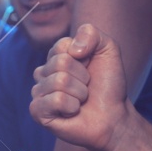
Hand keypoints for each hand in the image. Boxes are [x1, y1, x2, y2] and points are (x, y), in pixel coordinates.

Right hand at [30, 25, 133, 150]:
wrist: (113, 116)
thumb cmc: (108, 85)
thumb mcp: (108, 49)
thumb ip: (91, 33)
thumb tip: (73, 49)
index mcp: (56, 56)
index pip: (62, 45)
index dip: (84, 56)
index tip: (90, 67)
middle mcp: (44, 73)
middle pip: (60, 62)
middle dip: (82, 76)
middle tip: (87, 87)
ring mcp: (39, 92)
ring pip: (59, 81)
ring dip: (79, 93)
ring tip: (81, 100)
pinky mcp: (38, 112)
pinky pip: (54, 100)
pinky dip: (71, 106)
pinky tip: (72, 112)